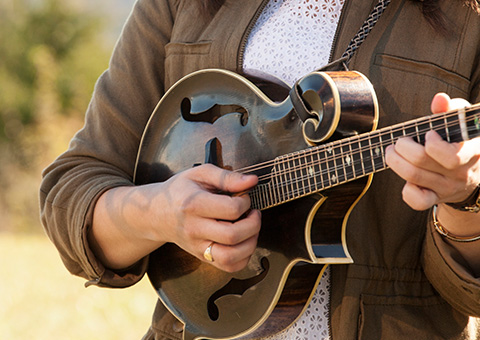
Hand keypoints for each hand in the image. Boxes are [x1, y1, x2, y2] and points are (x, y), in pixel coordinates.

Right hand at [147, 164, 260, 271]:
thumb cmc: (181, 191)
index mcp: (194, 205)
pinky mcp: (202, 257)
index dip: (245, 202)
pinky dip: (244, 257)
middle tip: (252, 213)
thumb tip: (252, 181)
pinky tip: (244, 241)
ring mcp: (197, 246)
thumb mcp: (200, 174)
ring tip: (250, 229)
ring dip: (251, 243)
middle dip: (253, 224)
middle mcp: (195, 229)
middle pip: (233, 236)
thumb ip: (227, 177)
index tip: (244, 197)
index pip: (231, 210)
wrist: (157, 213)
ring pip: (231, 257)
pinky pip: (228, 266)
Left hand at [385, 93, 479, 210]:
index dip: (432, 145)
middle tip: (399, 141)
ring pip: (413, 177)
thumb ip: (450, 109)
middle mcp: (459, 173)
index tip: (427, 135)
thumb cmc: (460, 140)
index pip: (449, 157)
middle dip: (402, 147)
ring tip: (392, 152)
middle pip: (420, 162)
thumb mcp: (461, 122)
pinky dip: (406, 191)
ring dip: (395, 161)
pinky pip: (417, 202)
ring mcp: (446, 188)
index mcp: (469, 153)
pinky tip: (406, 179)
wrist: (472, 173)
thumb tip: (439, 99)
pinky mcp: (435, 199)